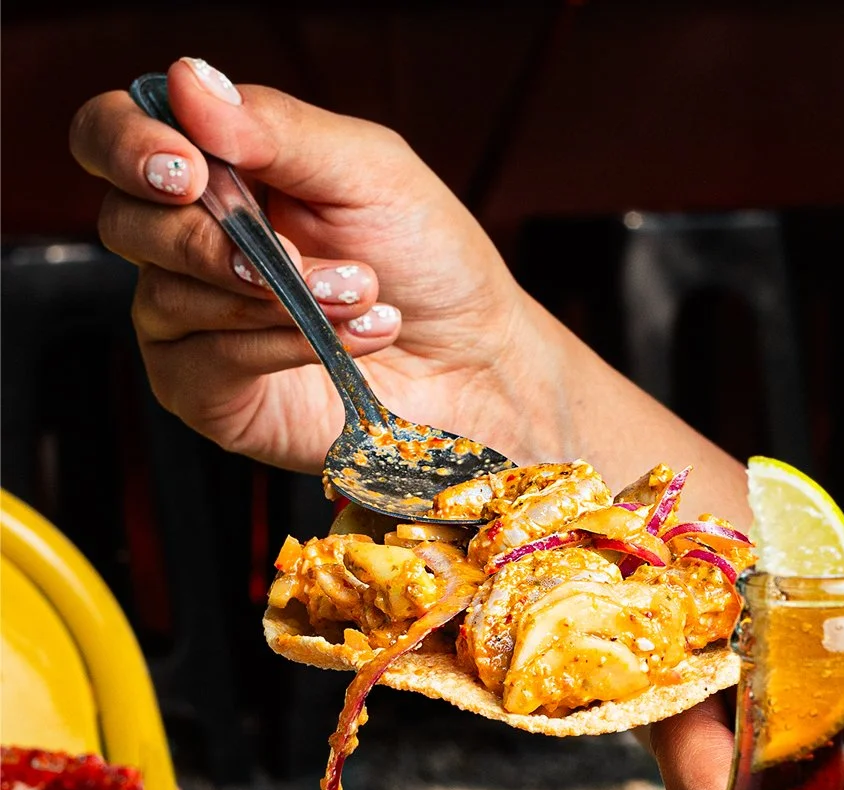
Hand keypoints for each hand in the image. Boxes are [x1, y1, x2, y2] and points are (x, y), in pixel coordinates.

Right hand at [68, 58, 547, 472]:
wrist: (471, 357)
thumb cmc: (424, 258)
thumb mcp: (367, 170)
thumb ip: (277, 128)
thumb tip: (184, 81)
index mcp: (211, 170)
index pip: (110, 136)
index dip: (127, 145)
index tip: (188, 169)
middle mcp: (183, 243)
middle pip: (126, 222)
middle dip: (223, 241)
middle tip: (306, 254)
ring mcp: (187, 322)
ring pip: (171, 296)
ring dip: (281, 299)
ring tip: (364, 297)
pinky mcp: (207, 393)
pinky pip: (204, 362)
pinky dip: (280, 346)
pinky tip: (347, 342)